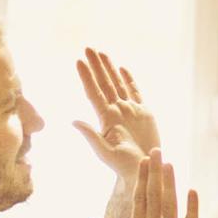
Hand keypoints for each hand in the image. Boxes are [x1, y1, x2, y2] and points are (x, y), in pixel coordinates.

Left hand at [74, 48, 161, 180]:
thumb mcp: (105, 153)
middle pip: (104, 83)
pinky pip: (136, 92)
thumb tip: (73, 121)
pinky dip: (129, 80)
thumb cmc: (124, 166)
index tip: (78, 61)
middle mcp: (117, 111)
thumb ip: (91, 136)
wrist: (144, 170)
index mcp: (106, 118)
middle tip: (88, 48)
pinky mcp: (144, 113)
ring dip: (110, 69)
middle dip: (96, 66)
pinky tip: (122, 69)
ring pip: (118, 84)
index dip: (86, 77)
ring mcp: (130, 111)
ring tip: (102, 53)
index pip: (94, 92)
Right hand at [90, 149, 198, 217]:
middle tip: (157, 150)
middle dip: (155, 173)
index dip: (142, 179)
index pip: (139, 200)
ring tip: (171, 164)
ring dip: (170, 185)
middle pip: (153, 198)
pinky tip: (192, 190)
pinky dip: (191, 208)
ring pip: (169, 208)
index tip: (145, 161)